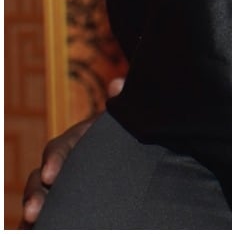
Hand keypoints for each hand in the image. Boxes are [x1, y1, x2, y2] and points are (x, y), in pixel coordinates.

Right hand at [20, 76, 124, 227]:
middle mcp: (61, 163)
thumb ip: (120, 102)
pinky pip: (48, 212)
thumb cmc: (120, 131)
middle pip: (40, 178)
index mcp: (74, 141)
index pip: (59, 148)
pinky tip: (37, 229)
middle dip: (35, 194)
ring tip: (32, 223)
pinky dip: (39, 222)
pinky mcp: (62, 200)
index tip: (52, 175)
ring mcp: (60, 183)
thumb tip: (119, 85)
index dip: (54, 160)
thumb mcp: (121, 118)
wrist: (126, 147)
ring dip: (34, 208)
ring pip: (39, 197)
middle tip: (33, 211)